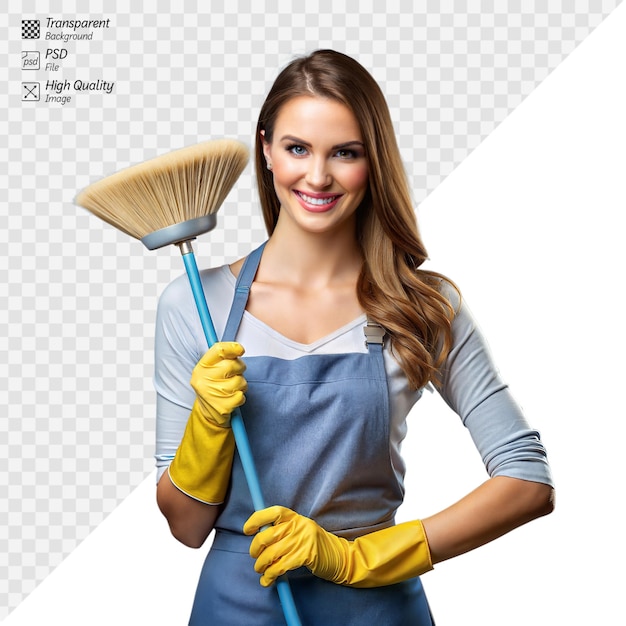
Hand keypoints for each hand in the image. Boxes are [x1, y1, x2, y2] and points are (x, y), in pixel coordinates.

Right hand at [167, 342, 246, 504]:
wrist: (207, 420)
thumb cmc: (213, 393)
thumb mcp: (211, 374)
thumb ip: (221, 360)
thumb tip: (237, 348)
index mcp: (200, 369)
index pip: (217, 350)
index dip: (232, 348)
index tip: (240, 349)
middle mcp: (203, 380)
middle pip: (233, 365)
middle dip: (239, 370)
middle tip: (234, 377)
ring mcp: (211, 394)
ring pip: (240, 381)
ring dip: (241, 387)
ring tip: (232, 392)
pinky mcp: (221, 407)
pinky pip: (241, 397)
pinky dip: (240, 399)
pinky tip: (233, 402)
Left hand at [243, 506, 432, 587]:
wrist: (342, 558)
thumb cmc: (317, 546)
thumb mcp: (301, 532)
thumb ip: (285, 531)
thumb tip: (259, 537)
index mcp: (296, 517)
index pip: (273, 512)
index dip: (257, 519)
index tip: (247, 529)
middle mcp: (299, 525)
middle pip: (268, 535)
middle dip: (256, 549)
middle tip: (255, 558)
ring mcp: (303, 539)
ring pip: (272, 553)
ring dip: (262, 565)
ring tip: (261, 571)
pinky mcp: (306, 555)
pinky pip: (281, 566)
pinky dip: (271, 575)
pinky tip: (268, 580)